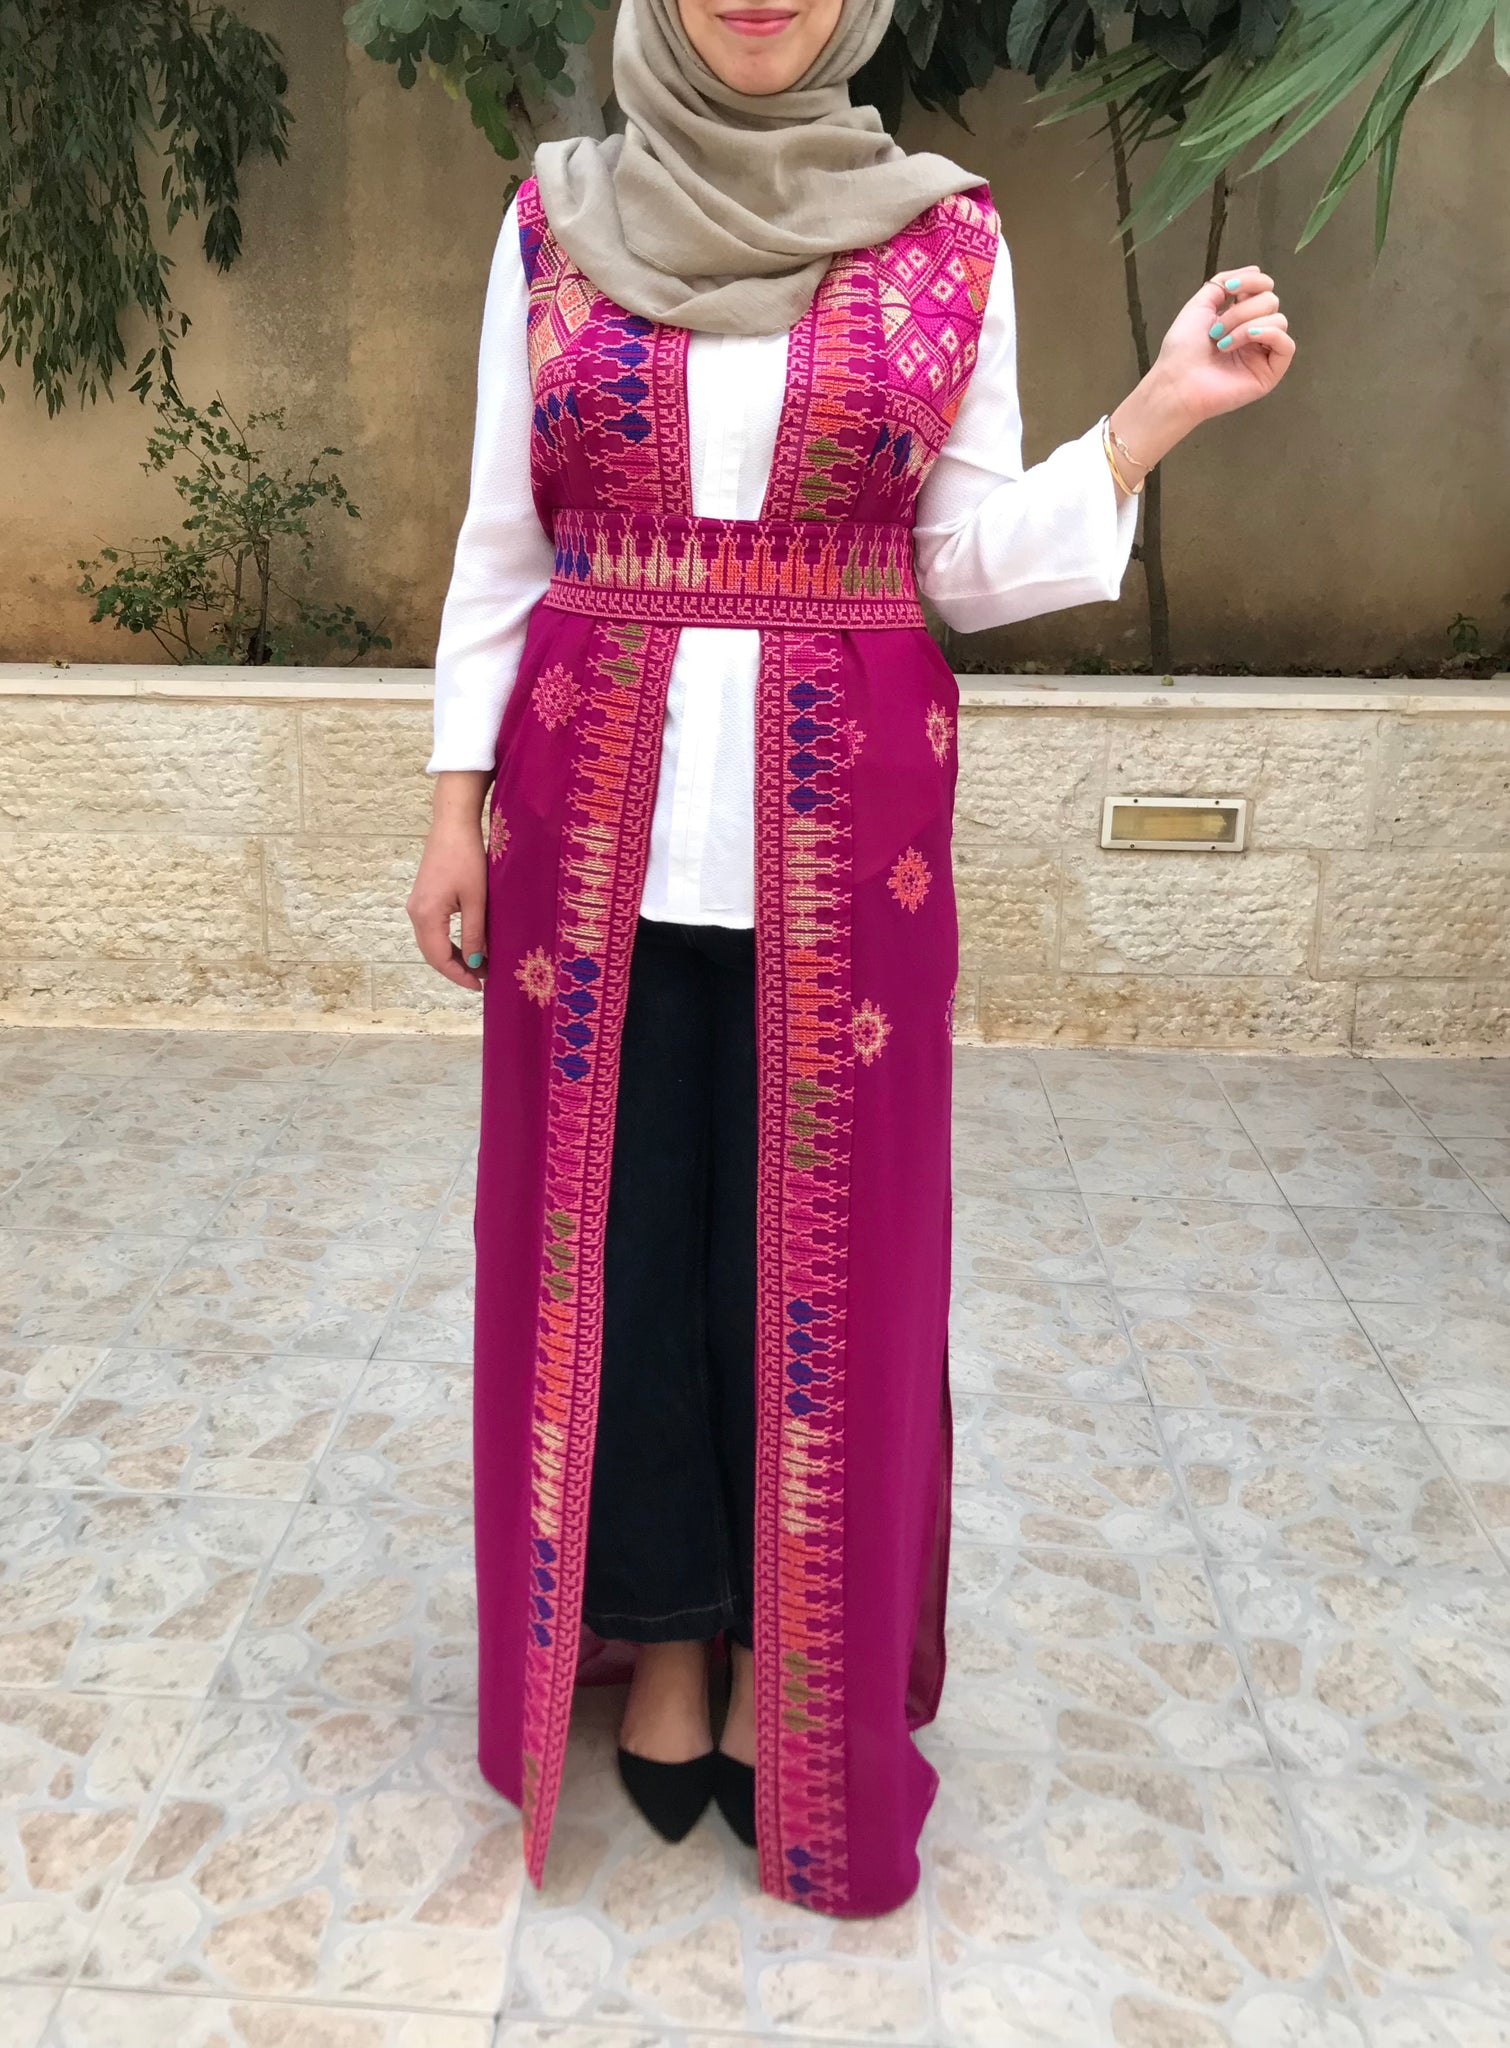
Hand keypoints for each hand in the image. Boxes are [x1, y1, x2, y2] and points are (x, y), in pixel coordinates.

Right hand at [408, 770, 490, 991]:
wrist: (452, 824)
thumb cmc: (466, 858)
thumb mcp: (476, 899)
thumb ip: (475, 934)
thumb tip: (476, 964)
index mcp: (426, 916)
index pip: (439, 959)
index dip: (459, 976)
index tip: (481, 986)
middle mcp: (415, 913)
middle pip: (432, 954)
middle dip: (456, 970)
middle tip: (482, 980)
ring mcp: (417, 905)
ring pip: (431, 943)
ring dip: (452, 957)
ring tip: (478, 966)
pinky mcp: (423, 898)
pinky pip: (432, 930)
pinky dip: (448, 943)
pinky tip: (467, 946)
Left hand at [1154, 264, 1297, 424]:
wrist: (1176, 383)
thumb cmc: (1182, 349)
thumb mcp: (1200, 306)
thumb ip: (1223, 283)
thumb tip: (1255, 270)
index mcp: (1240, 317)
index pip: (1264, 288)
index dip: (1251, 281)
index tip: (1228, 288)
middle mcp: (1254, 333)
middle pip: (1271, 301)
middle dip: (1242, 310)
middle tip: (1216, 330)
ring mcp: (1263, 353)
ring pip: (1279, 320)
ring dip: (1247, 324)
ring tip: (1222, 343)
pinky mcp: (1269, 372)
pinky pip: (1287, 345)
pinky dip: (1268, 334)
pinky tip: (1248, 338)